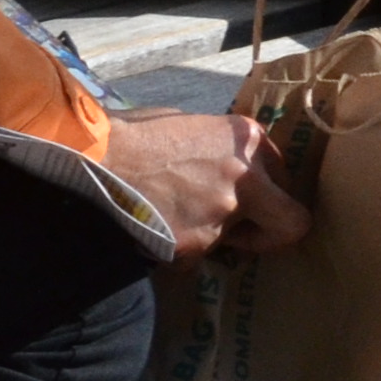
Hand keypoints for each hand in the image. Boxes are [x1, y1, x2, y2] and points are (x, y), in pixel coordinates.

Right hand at [104, 109, 308, 263]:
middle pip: (290, 224)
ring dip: (201, 235)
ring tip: (162, 215)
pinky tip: (145, 225)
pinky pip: (189, 256)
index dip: (262, 191)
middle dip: (267, 233)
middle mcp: (247, 177)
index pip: (283, 178)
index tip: (241, 197)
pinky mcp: (193, 244)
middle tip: (242, 235)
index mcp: (247, 140)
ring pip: (227, 242)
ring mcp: (222, 214)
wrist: (90, 155)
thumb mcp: (188, 123)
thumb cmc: (130, 133)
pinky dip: (170, 247)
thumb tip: (223, 167)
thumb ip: (219, 148)